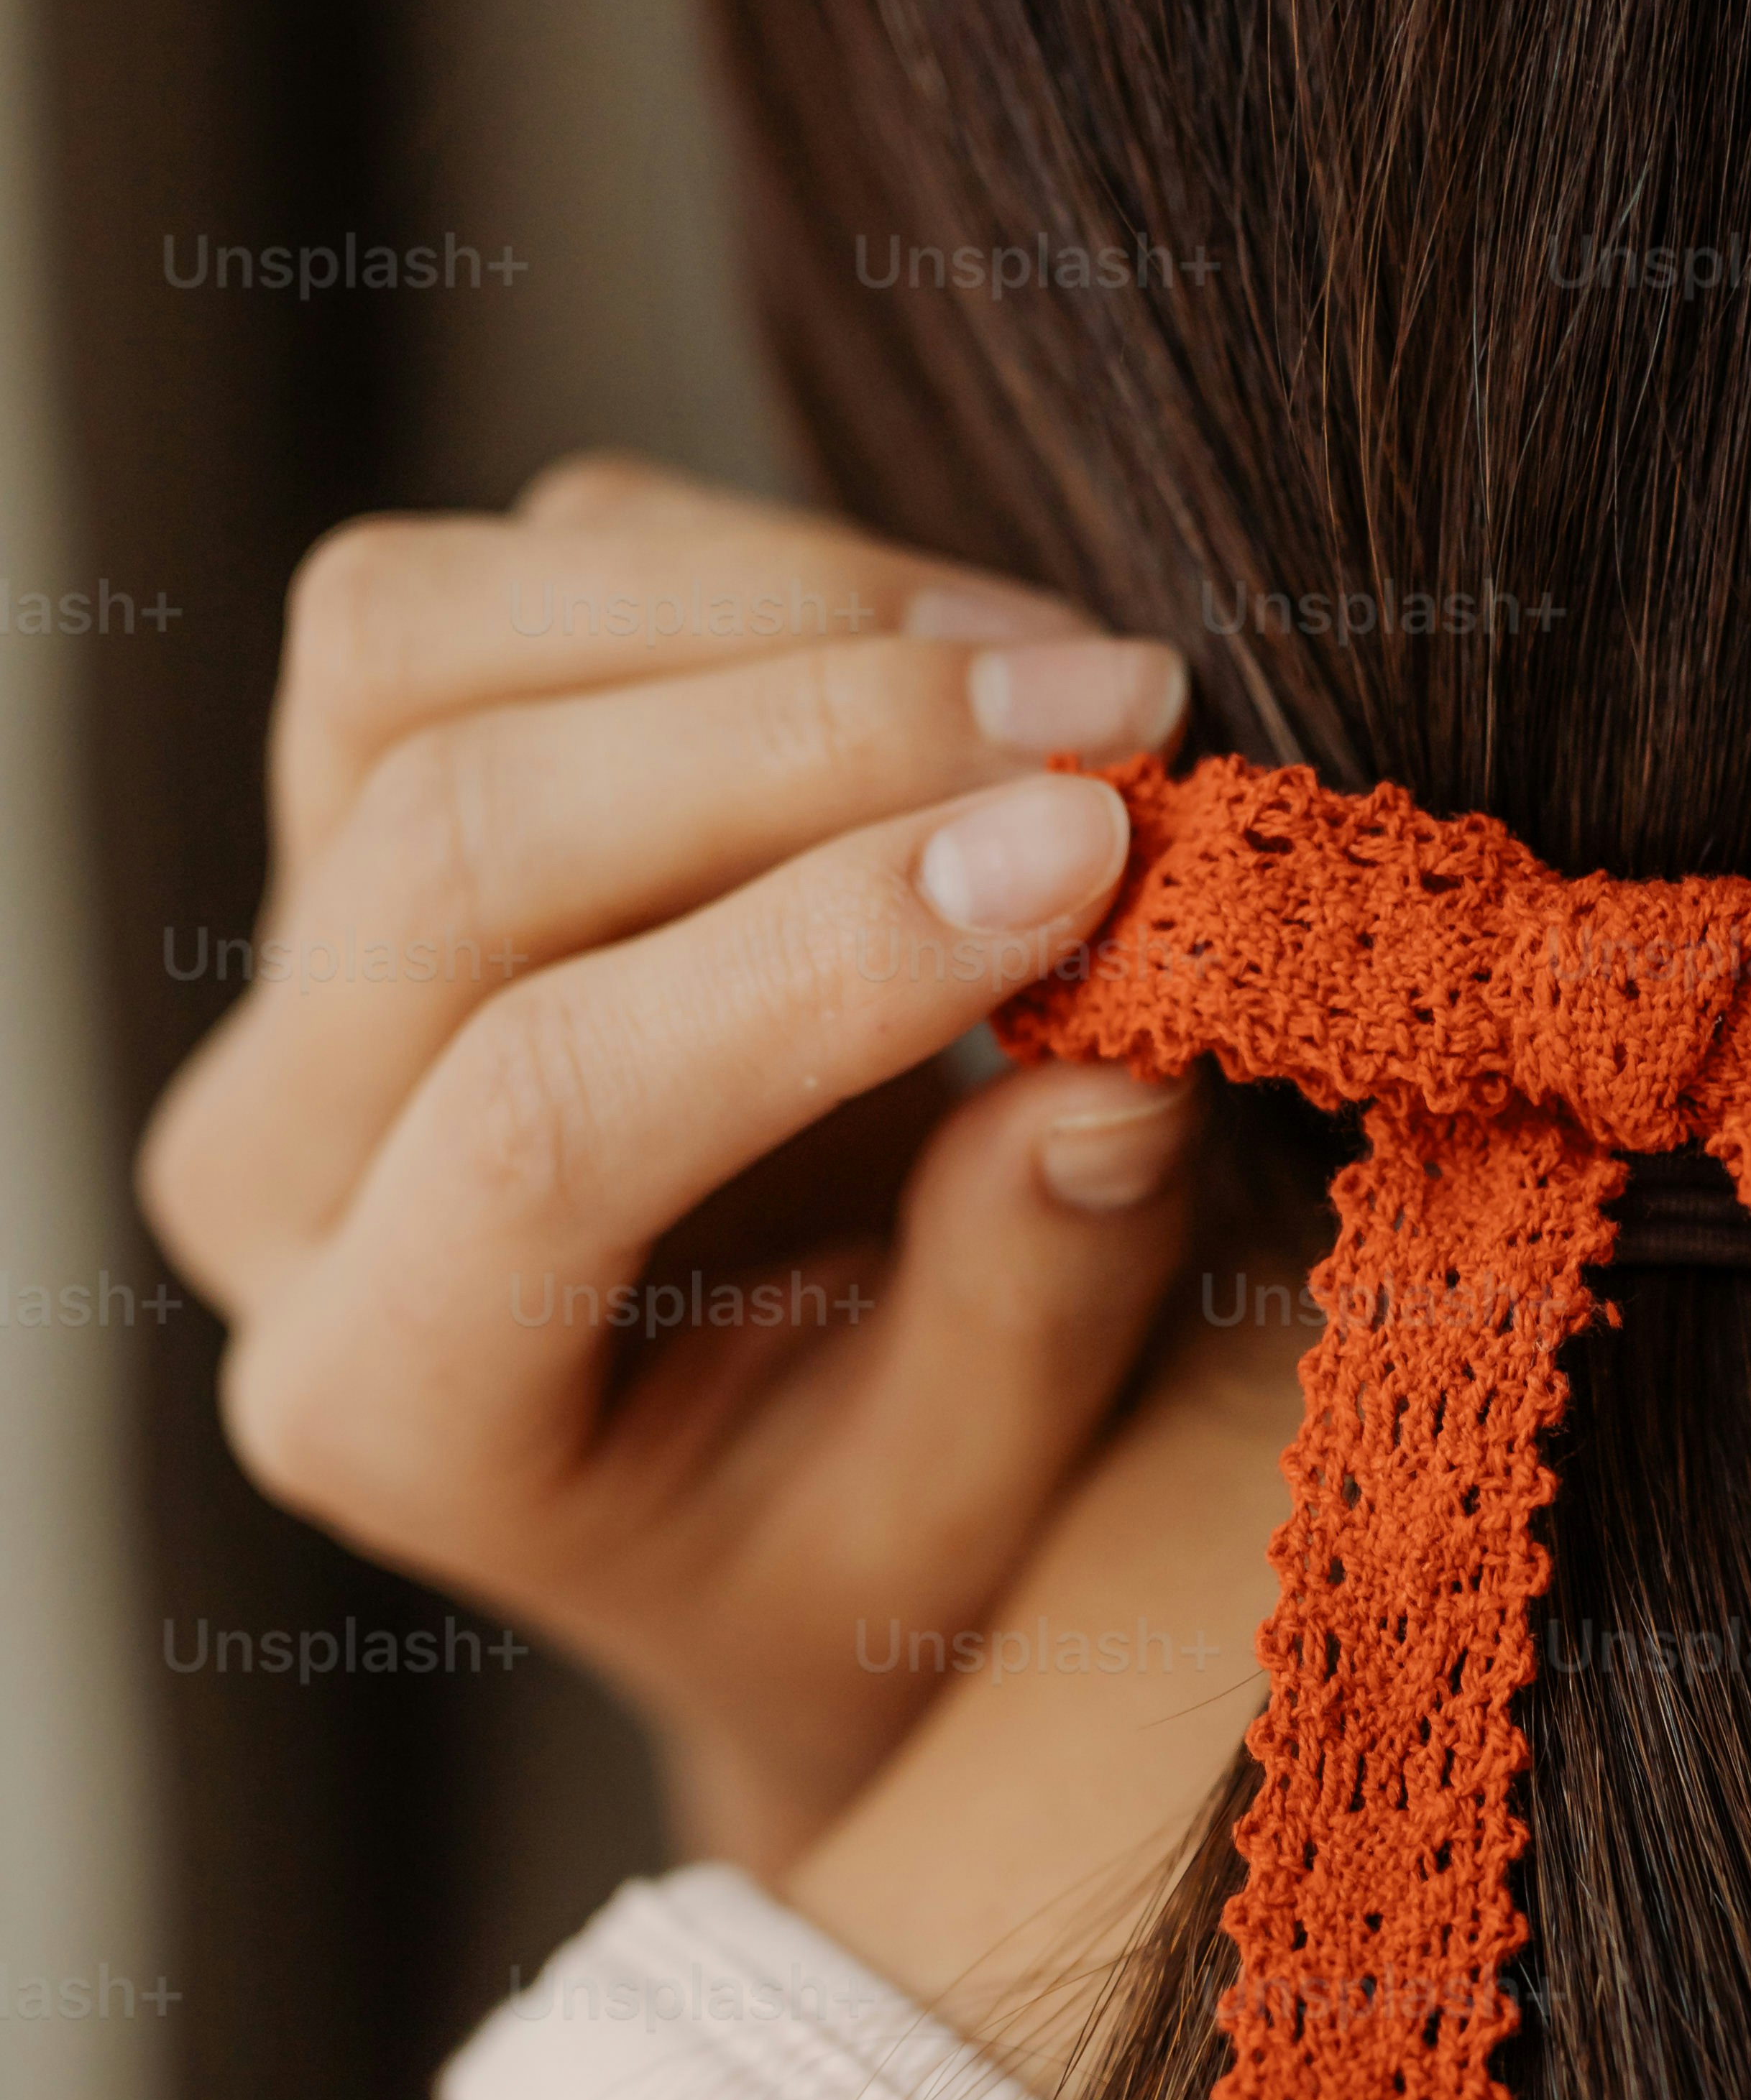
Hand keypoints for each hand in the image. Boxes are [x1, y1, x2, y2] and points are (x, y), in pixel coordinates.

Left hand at [138, 456, 1203, 1869]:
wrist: (747, 1494)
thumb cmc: (847, 1528)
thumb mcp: (955, 1512)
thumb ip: (1025, 1309)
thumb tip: (1130, 1057)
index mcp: (384, 1398)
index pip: (539, 1114)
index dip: (821, 953)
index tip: (1102, 854)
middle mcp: (270, 1166)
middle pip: (456, 836)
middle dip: (820, 735)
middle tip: (1129, 717)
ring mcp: (292, 958)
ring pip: (415, 647)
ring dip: (770, 605)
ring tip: (1064, 666)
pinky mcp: (361, 790)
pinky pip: (501, 581)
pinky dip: (752, 571)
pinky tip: (968, 655)